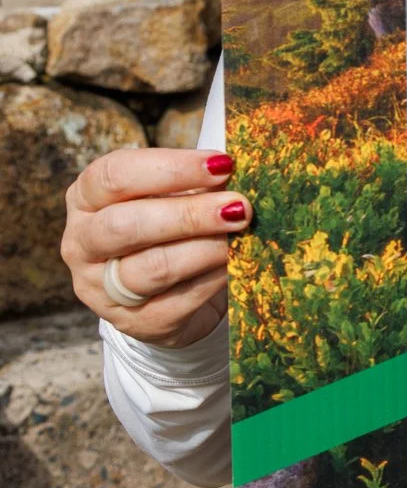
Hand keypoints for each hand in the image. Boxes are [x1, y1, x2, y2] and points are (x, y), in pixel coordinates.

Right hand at [60, 148, 248, 349]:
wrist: (170, 293)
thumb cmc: (172, 228)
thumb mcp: (172, 197)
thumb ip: (195, 183)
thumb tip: (235, 171)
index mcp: (86, 198)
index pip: (114, 175)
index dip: (171, 168)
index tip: (222, 165)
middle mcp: (82, 243)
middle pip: (126, 225)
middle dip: (190, 214)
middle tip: (240, 206)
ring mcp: (102, 288)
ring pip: (154, 267)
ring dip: (207, 248)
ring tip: (243, 233)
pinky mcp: (137, 322)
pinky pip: (181, 298)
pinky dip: (216, 278)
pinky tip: (239, 263)